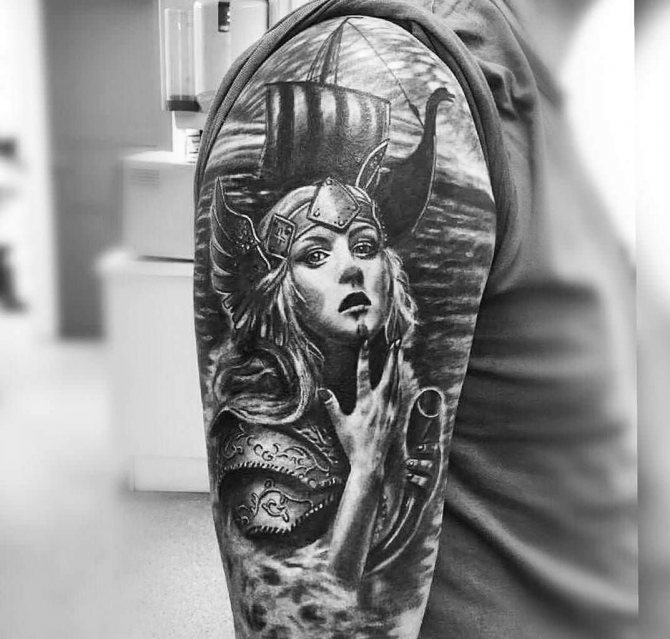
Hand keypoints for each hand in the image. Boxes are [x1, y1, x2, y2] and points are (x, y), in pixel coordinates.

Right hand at [319, 339, 401, 471]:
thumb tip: (322, 390)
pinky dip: (400, 381)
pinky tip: (400, 376)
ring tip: (399, 352)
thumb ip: (332, 406)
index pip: (364, 374)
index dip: (364, 356)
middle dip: (391, 356)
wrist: (370, 462)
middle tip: (395, 341)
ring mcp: (390, 409)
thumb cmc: (352, 444)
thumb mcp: (339, 424)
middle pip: (388, 374)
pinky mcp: (396, 416)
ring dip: (397, 366)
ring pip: (396, 382)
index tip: (365, 341)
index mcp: (365, 403)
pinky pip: (400, 394)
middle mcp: (380, 404)